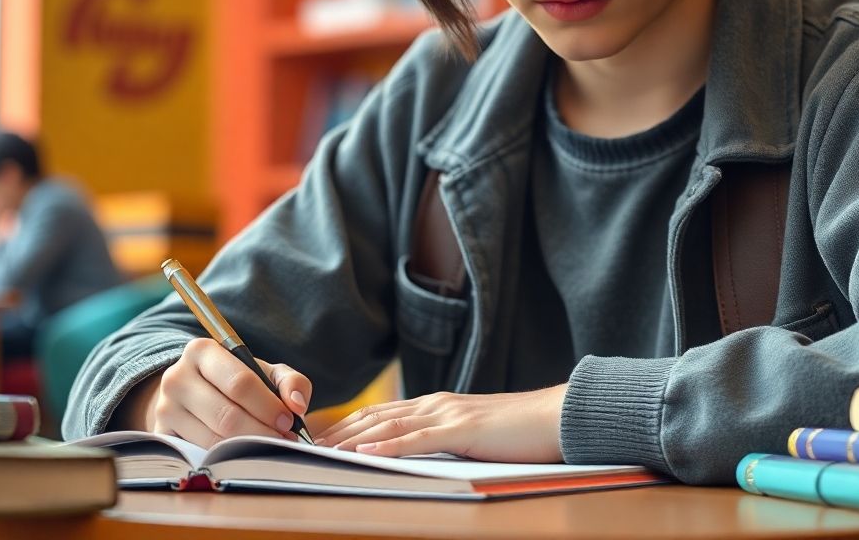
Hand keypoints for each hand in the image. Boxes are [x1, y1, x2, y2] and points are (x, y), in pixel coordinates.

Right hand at [134, 337, 312, 448]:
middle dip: (261, 431)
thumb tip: (297, 404)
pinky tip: (243, 456)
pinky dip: (226, 460)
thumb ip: (289, 381)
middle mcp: (176, 377)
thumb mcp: (263, 372)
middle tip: (283, 440)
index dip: (268, 406)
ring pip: (213, 439)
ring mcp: (165, 409)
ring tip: (269, 448)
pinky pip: (199, 455)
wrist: (191, 393)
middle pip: (226, 415)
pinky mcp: (162, 437)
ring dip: (247, 449)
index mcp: (201, 351)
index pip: (240, 383)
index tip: (289, 421)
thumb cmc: (235, 381)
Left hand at [315, 383, 566, 461]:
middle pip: (376, 417)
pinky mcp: (462, 428)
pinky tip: (365, 452)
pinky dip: (388, 445)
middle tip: (303, 447)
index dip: (347, 427)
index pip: (380, 416)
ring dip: (352, 439)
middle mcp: (435, 404)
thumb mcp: (471, 436)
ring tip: (321, 451)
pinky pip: (418, 439)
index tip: (317, 441)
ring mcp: (448, 413)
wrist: (554, 417)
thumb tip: (413, 455)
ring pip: (389, 425)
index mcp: (436, 406)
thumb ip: (442, 440)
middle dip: (338, 432)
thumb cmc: (516, 433)